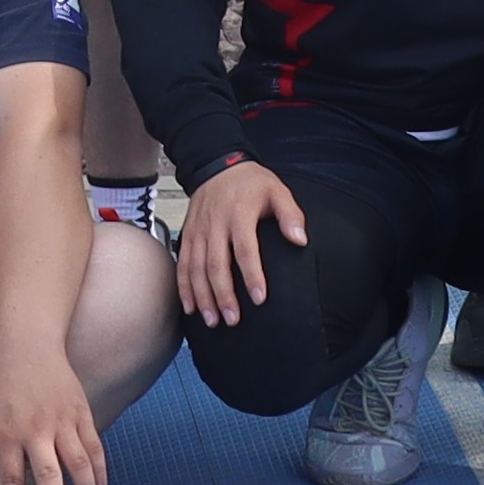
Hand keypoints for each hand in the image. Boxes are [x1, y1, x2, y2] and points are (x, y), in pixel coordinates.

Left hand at [0, 332, 109, 484]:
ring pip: (79, 462)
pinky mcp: (82, 412)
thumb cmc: (1, 382)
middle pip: (49, 474)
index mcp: (8, 433)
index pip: (13, 477)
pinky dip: (100, 469)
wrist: (29, 344)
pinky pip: (94, 445)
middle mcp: (37, 430)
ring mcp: (63, 421)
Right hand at [175, 160, 308, 327]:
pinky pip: (183, 264)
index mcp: (239, 214)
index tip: (259, 299)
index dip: (252, 275)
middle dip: (223, 295)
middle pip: (216, 264)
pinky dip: (184, 288)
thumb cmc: (251, 182)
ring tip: (213, 320)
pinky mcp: (187, 235)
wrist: (217, 164)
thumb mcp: (277, 190)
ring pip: (196, 268)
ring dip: (203, 296)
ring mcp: (198, 230)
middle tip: (233, 319)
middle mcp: (215, 224)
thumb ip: (290, 215)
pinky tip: (190, 307)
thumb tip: (300, 240)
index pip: (245, 249)